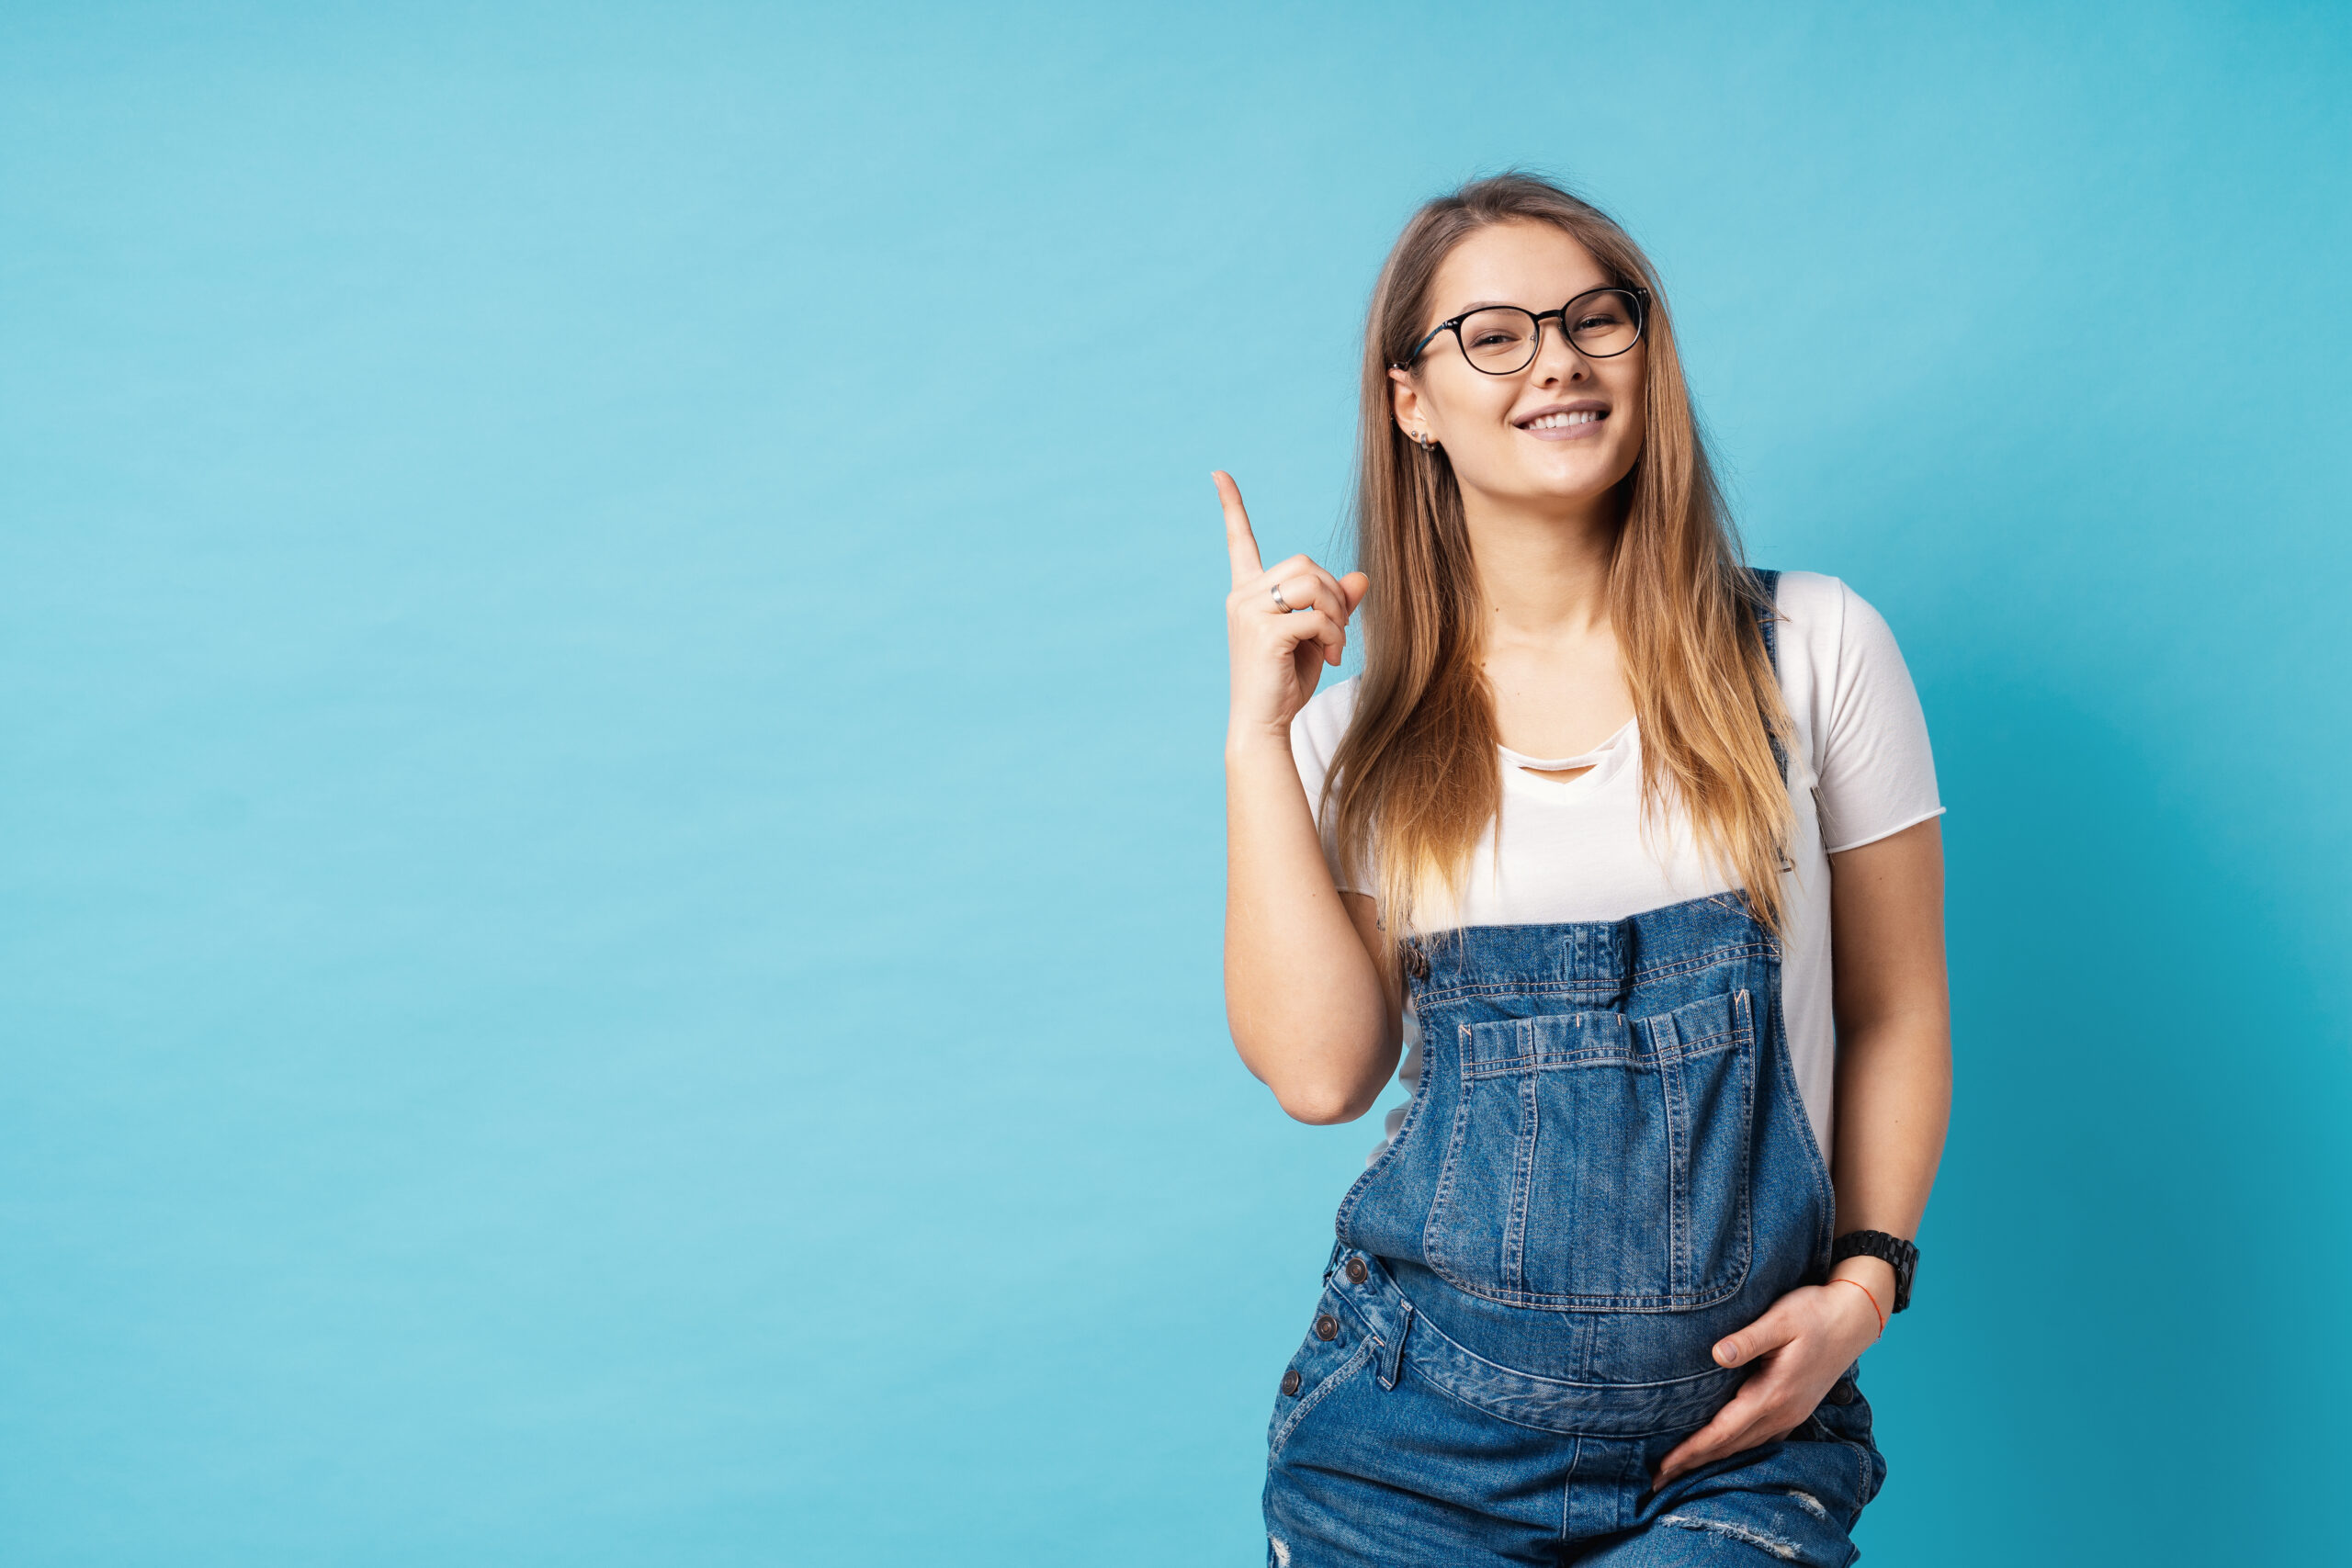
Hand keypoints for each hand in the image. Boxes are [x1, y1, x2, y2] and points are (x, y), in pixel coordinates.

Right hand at [1216, 471, 1369, 744]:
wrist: (1262, 726)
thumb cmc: (1285, 684)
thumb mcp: (1314, 638)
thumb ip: (1333, 605)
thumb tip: (1360, 577)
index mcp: (1247, 593)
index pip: (1239, 541)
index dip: (1232, 507)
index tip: (1218, 475)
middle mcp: (1242, 596)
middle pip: (1304, 563)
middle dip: (1333, 594)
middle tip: (1338, 630)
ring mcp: (1249, 611)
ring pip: (1311, 583)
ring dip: (1336, 614)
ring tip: (1334, 645)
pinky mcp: (1264, 631)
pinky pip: (1315, 615)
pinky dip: (1333, 635)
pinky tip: (1329, 658)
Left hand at [1649, 1271, 1886, 1492]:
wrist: (1854, 1318)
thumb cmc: (1813, 1312)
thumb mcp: (1779, 1319)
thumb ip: (1747, 1340)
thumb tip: (1716, 1354)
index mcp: (1773, 1393)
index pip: (1723, 1432)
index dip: (1692, 1450)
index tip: (1663, 1465)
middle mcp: (1783, 1411)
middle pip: (1730, 1447)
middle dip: (1693, 1464)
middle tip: (1657, 1480)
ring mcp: (1791, 1413)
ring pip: (1745, 1446)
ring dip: (1712, 1460)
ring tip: (1680, 1471)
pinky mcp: (1795, 1408)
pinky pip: (1760, 1439)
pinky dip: (1735, 1449)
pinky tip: (1720, 1451)